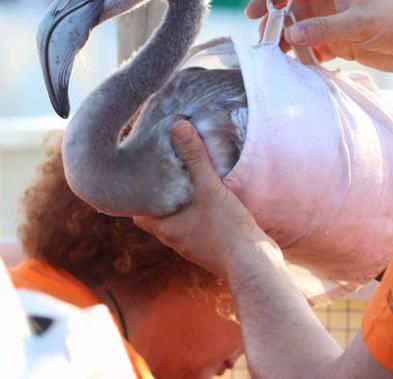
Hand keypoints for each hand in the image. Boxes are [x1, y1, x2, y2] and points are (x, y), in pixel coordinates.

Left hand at [134, 121, 271, 278]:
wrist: (255, 266)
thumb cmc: (226, 231)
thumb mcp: (210, 189)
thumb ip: (195, 159)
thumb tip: (178, 127)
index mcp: (166, 230)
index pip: (139, 213)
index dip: (138, 196)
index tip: (142, 175)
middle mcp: (177, 240)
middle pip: (160, 214)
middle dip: (163, 195)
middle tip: (167, 169)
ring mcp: (196, 244)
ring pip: (182, 220)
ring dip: (184, 203)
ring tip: (190, 177)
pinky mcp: (214, 245)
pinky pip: (201, 225)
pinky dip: (202, 211)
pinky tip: (214, 196)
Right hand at [246, 0, 392, 73]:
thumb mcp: (358, 22)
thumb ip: (324, 29)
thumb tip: (289, 34)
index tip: (254, 12)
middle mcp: (330, 3)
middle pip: (291, 9)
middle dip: (276, 24)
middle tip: (265, 43)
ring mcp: (335, 24)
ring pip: (301, 31)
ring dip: (289, 43)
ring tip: (280, 59)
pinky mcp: (342, 44)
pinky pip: (315, 49)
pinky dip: (306, 57)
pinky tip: (303, 68)